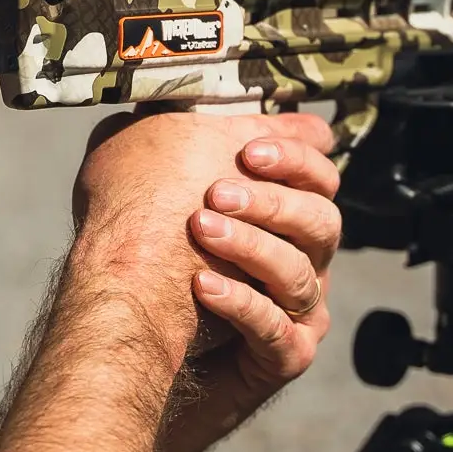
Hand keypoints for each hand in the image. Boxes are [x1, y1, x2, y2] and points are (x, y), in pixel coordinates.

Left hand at [67, 108, 339, 362]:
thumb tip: (156, 93)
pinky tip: (201, 285)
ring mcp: (295, 313)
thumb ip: (161, 140)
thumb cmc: (141, 263)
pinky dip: (242, 304)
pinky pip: (279, 331)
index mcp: (280, 215)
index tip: (246, 147)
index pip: (318, 175)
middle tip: (216, 193)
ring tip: (200, 230)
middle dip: (272, 201)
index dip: (295, 156)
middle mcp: (298, 261)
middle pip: (323, 221)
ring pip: (302, 274)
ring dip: (251, 247)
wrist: (130, 349)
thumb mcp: (143, 184)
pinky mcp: (282, 358)